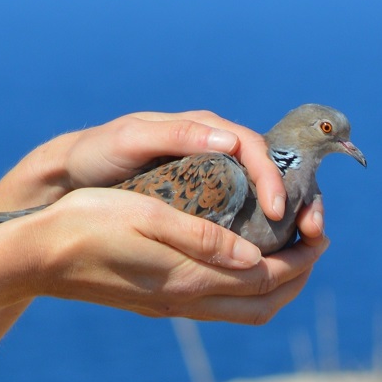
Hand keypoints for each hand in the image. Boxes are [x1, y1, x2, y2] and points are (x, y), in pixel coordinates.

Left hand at [0, 110, 289, 221]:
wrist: (68, 177)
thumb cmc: (97, 153)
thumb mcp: (131, 139)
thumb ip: (175, 135)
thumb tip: (230, 140)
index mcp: (201, 129)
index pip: (253, 146)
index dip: (273, 177)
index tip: (279, 211)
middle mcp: (212, 149)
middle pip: (269, 168)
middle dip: (298, 197)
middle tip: (312, 232)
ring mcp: (208, 175)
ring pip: (261, 192)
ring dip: (288, 216)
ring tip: (301, 247)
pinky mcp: (201, 200)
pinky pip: (241, 211)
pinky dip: (261, 229)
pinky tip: (268, 252)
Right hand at [0, 188, 328, 323]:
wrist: (38, 258)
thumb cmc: (87, 224)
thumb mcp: (147, 216)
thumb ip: (204, 240)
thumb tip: (256, 257)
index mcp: (189, 277)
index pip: (268, 277)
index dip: (303, 256)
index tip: (319, 228)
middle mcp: (186, 300)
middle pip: (264, 302)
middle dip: (300, 274)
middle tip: (313, 240)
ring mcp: (171, 306)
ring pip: (244, 310)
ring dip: (276, 285)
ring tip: (287, 251)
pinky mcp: (158, 302)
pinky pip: (220, 305)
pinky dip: (246, 287)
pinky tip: (241, 261)